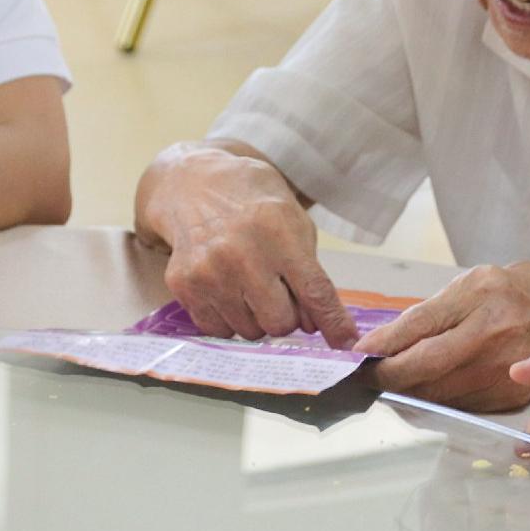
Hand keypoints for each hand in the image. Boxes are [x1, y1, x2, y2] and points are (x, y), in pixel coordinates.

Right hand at [134, 143, 356, 346]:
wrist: (192, 185)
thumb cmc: (251, 203)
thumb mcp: (293, 222)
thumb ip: (308, 272)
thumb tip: (313, 326)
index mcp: (277, 231)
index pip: (314, 291)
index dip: (333, 323)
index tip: (346, 345)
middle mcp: (241, 254)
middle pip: (280, 322)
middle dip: (285, 315)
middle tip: (276, 291)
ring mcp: (208, 271)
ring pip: (249, 331)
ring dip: (255, 317)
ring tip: (246, 283)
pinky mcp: (183, 285)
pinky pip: (217, 329)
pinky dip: (227, 318)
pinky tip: (224, 288)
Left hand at [355, 262, 529, 411]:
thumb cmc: (525, 292)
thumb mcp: (479, 279)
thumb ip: (440, 307)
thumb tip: (395, 335)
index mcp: (481, 295)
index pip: (420, 323)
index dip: (385, 341)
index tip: (359, 352)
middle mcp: (492, 332)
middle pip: (426, 362)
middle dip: (387, 374)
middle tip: (365, 377)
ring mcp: (503, 367)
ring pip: (440, 390)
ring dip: (406, 391)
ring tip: (384, 387)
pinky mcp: (511, 395)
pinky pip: (461, 404)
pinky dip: (434, 402)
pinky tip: (419, 396)